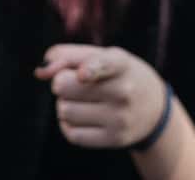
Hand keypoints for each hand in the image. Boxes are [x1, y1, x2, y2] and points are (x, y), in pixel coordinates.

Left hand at [35, 45, 167, 149]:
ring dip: (64, 104)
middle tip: (75, 83)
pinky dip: (69, 125)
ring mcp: (120, 118)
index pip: (104, 64)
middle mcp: (124, 91)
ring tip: (82, 101)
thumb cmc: (119, 75)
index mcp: (121, 63)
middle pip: (65, 87)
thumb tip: (40, 72)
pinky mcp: (114, 139)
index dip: (90, 69)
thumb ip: (67, 55)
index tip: (83, 74)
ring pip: (65, 111)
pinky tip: (82, 118)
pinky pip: (72, 134)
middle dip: (61, 83)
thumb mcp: (103, 56)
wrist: (154, 108)